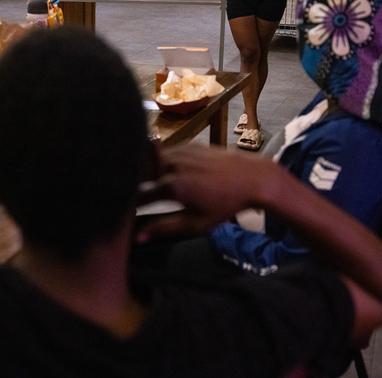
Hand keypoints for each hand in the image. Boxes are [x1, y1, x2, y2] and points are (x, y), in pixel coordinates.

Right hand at [135, 145, 277, 241]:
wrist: (253, 178)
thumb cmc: (226, 205)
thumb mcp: (196, 223)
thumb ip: (164, 228)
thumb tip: (138, 237)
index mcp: (172, 186)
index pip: (139, 194)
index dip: (130, 203)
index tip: (128, 210)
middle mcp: (172, 164)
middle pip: (141, 172)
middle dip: (137, 183)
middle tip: (139, 196)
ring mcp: (181, 151)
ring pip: (152, 159)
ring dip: (149, 170)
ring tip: (152, 183)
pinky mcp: (190, 144)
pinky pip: (167, 151)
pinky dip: (163, 160)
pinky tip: (170, 171)